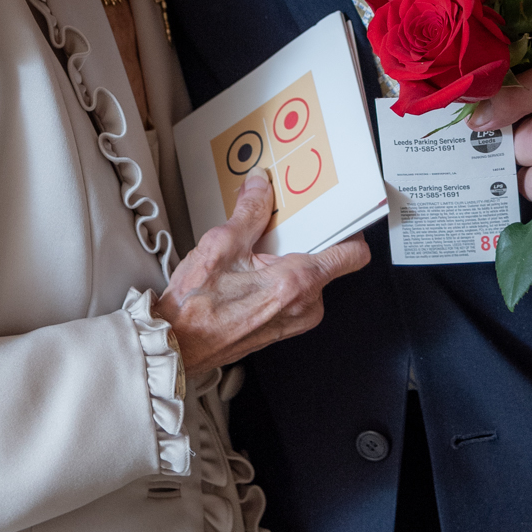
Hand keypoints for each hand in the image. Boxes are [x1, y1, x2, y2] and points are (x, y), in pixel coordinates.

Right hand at [155, 171, 369, 374]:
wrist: (178, 344)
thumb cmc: (196, 307)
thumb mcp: (222, 245)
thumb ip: (250, 211)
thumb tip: (261, 186)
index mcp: (298, 283)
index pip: (353, 254)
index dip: (350, 228)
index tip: (339, 212)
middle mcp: (306, 305)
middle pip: (328, 258)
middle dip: (306, 238)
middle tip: (281, 222)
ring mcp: (297, 319)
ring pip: (311, 275)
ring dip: (290, 257)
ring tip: (259, 249)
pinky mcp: (286, 326)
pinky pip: (297, 292)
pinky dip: (282, 275)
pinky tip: (254, 269)